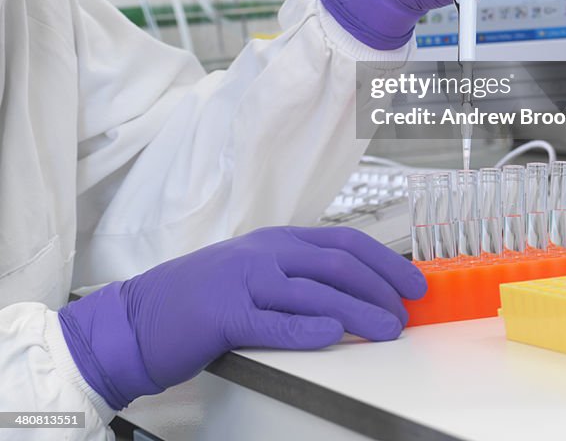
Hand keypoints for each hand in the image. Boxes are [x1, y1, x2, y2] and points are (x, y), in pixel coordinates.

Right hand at [58, 226, 426, 409]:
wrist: (139, 316)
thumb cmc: (202, 297)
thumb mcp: (255, 271)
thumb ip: (297, 274)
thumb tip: (355, 291)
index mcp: (277, 240)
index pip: (344, 243)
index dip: (385, 262)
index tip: (413, 283)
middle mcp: (266, 253)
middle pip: (338, 265)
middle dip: (381, 288)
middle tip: (406, 313)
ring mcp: (244, 280)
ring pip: (315, 293)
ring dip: (359, 312)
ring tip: (386, 329)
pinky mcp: (224, 315)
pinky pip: (273, 322)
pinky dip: (306, 330)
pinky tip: (331, 337)